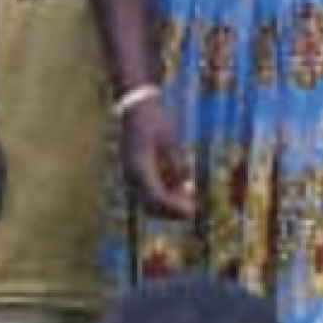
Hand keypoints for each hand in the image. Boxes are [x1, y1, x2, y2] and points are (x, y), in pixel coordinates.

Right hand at [121, 98, 195, 220]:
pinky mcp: (133, 175)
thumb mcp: (171, 141)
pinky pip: (147, 193)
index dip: (174, 208)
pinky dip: (162, 196)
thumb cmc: (154, 122)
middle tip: (191, 212)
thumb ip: (178, 165)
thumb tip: (187, 187)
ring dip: (166, 206)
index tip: (192, 212)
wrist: (135, 110)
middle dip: (171, 212)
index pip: (157, 198)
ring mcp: (130, 177)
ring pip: (148, 203)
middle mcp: (131, 177)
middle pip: (151, 206)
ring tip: (186, 201)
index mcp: (140, 168)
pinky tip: (177, 190)